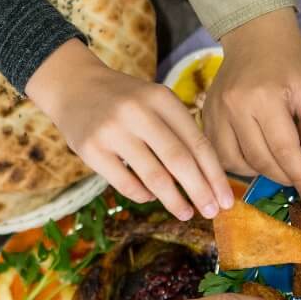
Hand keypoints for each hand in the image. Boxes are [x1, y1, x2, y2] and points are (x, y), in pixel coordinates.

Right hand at [27, 39, 231, 220]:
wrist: (73, 86)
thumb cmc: (126, 101)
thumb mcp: (155, 102)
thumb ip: (179, 133)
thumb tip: (208, 180)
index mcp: (162, 98)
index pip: (198, 143)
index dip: (215, 175)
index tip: (227, 199)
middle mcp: (138, 112)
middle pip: (179, 161)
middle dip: (200, 191)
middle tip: (213, 212)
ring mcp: (113, 131)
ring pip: (154, 176)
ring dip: (174, 200)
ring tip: (187, 213)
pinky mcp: (91, 149)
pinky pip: (125, 183)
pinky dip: (142, 195)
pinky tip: (150, 197)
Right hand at [205, 10, 300, 206]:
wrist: (255, 33)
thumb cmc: (289, 59)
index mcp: (264, 97)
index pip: (284, 150)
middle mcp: (235, 107)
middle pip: (260, 161)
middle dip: (285, 177)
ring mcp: (215, 113)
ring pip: (237, 164)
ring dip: (262, 172)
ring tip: (280, 163)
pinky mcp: (205, 116)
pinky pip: (221, 155)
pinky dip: (241, 164)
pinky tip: (256, 155)